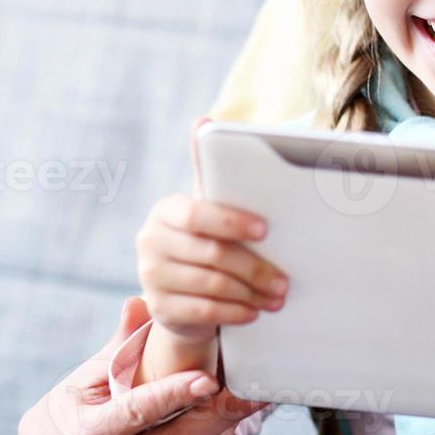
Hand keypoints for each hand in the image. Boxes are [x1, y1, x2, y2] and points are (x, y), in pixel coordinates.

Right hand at [17, 296, 270, 434]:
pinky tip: (238, 419)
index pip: (135, 413)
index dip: (172, 396)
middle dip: (216, 416)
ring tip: (255, 397)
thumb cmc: (71, 415)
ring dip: (225, 429)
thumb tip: (140, 302)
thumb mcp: (83, 381)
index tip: (206, 379)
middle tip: (252, 389)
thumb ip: (119, 346)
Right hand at [136, 117, 290, 344]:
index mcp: (165, 212)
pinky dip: (234, 313)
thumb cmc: (204, 241)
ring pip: (210, 286)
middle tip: (285, 280)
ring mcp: (150, 278)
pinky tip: (254, 312)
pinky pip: (202, 313)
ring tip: (277, 296)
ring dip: (249, 293)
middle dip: (254, 268)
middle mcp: (149, 242)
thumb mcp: (207, 210)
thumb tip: (204, 121)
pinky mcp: (160, 310)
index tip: (266, 230)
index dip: (232, 221)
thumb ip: (209, 172)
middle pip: (211, 254)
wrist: (180, 295)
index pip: (197, 214)